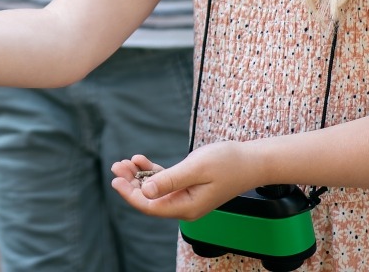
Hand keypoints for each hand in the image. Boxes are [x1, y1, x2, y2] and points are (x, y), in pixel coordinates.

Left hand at [109, 142, 256, 220]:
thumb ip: (170, 181)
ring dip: (139, 177)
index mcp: (186, 207)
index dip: (130, 195)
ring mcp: (186, 197)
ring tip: (124, 162)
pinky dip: (152, 172)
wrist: (252, 161)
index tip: (116, 180)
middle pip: (150, 199)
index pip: (151, 206)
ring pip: (155, 190)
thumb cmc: (227, 163)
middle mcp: (184, 206)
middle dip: (131, 184)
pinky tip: (140, 161)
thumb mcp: (196, 168)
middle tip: (117, 166)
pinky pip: (165, 182)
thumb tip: (146, 192)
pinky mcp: (189, 186)